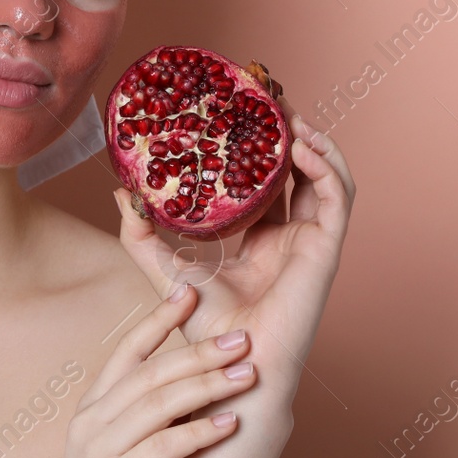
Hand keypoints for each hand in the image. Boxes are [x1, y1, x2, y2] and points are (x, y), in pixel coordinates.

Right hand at [16, 282, 255, 457]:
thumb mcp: (117, 455)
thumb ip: (144, 422)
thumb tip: (194, 390)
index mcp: (93, 411)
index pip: (127, 352)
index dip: (158, 319)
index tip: (190, 291)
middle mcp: (92, 425)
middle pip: (151, 373)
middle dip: (199, 350)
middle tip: (242, 335)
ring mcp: (99, 454)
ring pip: (159, 405)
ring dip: (208, 384)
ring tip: (249, 373)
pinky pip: (162, 449)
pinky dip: (199, 433)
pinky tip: (231, 423)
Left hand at [115, 101, 355, 407]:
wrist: (231, 364)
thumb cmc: (204, 328)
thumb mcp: (165, 269)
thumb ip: (141, 235)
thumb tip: (120, 193)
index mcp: (260, 237)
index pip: (266, 177)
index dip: (259, 142)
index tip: (240, 107)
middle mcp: (290, 234)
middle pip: (297, 168)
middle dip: (286, 130)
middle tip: (266, 93)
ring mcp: (312, 240)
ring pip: (325, 175)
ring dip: (312, 140)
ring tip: (287, 112)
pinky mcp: (327, 249)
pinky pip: (337, 197)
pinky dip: (326, 166)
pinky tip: (301, 147)